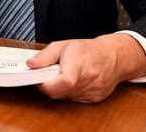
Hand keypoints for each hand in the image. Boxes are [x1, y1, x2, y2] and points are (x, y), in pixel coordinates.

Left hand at [28, 33, 145, 101]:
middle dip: (50, 85)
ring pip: (65, 97)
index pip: (62, 82)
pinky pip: (74, 99)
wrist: (114, 57)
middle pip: (59, 92)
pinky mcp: (94, 99)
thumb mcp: (62, 45)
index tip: (38, 78)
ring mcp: (92, 91)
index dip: (46, 83)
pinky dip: (69, 92)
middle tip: (49, 73)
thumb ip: (45, 56)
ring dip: (59, 88)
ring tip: (63, 74)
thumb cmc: (88, 49)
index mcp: (79, 64)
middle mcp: (87, 80)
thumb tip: (30, 65)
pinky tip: (72, 81)